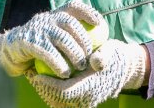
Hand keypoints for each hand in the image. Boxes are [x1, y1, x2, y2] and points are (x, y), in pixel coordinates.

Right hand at [0, 1, 104, 76]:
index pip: (72, 7)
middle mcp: (46, 18)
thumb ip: (67, 36)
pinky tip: (65, 73)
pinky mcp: (29, 42)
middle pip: (70, 23)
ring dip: (75, 54)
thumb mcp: (52, 36)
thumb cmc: (37, 46)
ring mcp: (37, 29)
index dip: (87, 12)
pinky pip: (49, 53)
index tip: (100, 23)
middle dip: (84, 40)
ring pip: (62, 38)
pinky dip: (60, 64)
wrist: (9, 50)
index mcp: (53, 15)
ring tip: (80, 66)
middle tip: (89, 56)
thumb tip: (95, 43)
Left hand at [26, 40, 146, 107]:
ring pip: (57, 102)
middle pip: (57, 100)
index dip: (48, 85)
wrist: (123, 70)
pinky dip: (50, 92)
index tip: (36, 74)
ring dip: (44, 91)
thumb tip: (96, 61)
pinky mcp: (80, 101)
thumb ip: (103, 56)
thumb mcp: (111, 52)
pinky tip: (42, 80)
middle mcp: (86, 99)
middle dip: (42, 89)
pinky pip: (61, 101)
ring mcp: (83, 102)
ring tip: (33, 77)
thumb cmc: (113, 57)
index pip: (64, 92)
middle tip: (29, 75)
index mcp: (91, 87)